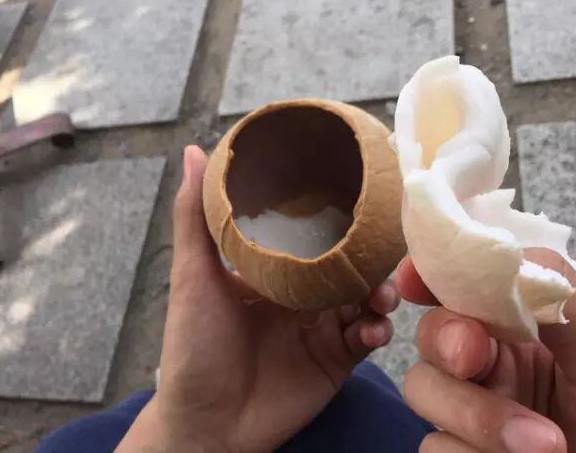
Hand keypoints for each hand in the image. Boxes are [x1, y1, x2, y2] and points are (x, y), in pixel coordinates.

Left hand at [116, 146, 399, 452]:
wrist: (206, 423)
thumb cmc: (192, 346)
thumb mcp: (192, 276)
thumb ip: (196, 217)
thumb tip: (195, 151)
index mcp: (273, 270)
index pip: (313, 234)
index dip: (337, 216)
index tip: (362, 194)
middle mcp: (301, 295)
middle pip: (346, 265)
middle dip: (368, 256)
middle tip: (384, 247)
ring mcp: (321, 327)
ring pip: (364, 298)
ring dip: (380, 292)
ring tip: (380, 294)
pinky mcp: (336, 360)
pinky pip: (367, 339)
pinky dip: (376, 331)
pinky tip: (371, 330)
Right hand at [396, 249, 575, 452]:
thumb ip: (562, 295)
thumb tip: (506, 256)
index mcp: (517, 328)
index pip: (459, 291)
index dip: (429, 278)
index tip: (413, 280)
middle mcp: (487, 364)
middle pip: (429, 335)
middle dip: (445, 341)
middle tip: (473, 358)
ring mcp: (469, 412)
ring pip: (422, 390)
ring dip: (473, 415)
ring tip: (544, 446)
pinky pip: (434, 447)